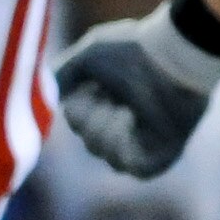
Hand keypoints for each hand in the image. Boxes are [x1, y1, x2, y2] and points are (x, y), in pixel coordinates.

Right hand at [54, 0, 219, 178]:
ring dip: (106, 131)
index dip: (79, 107)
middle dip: (92, 119)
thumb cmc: (134, 50)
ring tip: (124, 109)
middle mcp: (127, 122)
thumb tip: (45, 96)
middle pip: (89, 140)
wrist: (174, 54)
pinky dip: (123, 148)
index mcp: (110, 101)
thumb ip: (62, 76)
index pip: (78, 122)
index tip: (96, 87)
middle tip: (112, 97)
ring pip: (105, 155)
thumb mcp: (86, 58)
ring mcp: (145, 140)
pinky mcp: (162, 154)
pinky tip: (130, 122)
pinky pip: (132, 169)